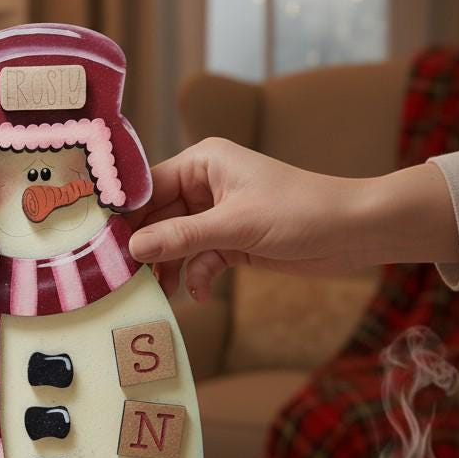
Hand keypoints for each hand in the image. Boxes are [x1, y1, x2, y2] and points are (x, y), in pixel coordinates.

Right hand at [128, 138, 458, 299]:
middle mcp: (205, 185)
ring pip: (176, 243)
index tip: (103, 244)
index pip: (149, 187)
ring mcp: (217, 215)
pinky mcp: (232, 242)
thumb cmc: (301, 212)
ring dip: (169, 268)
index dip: (127, 215)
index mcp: (204, 163)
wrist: (354, 232)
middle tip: (125, 278)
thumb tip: (133, 247)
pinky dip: (196, 277)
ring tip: (159, 293)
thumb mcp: (235, 225)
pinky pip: (198, 260)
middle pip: (158, 218)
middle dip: (147, 249)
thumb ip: (182, 237)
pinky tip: (198, 294)